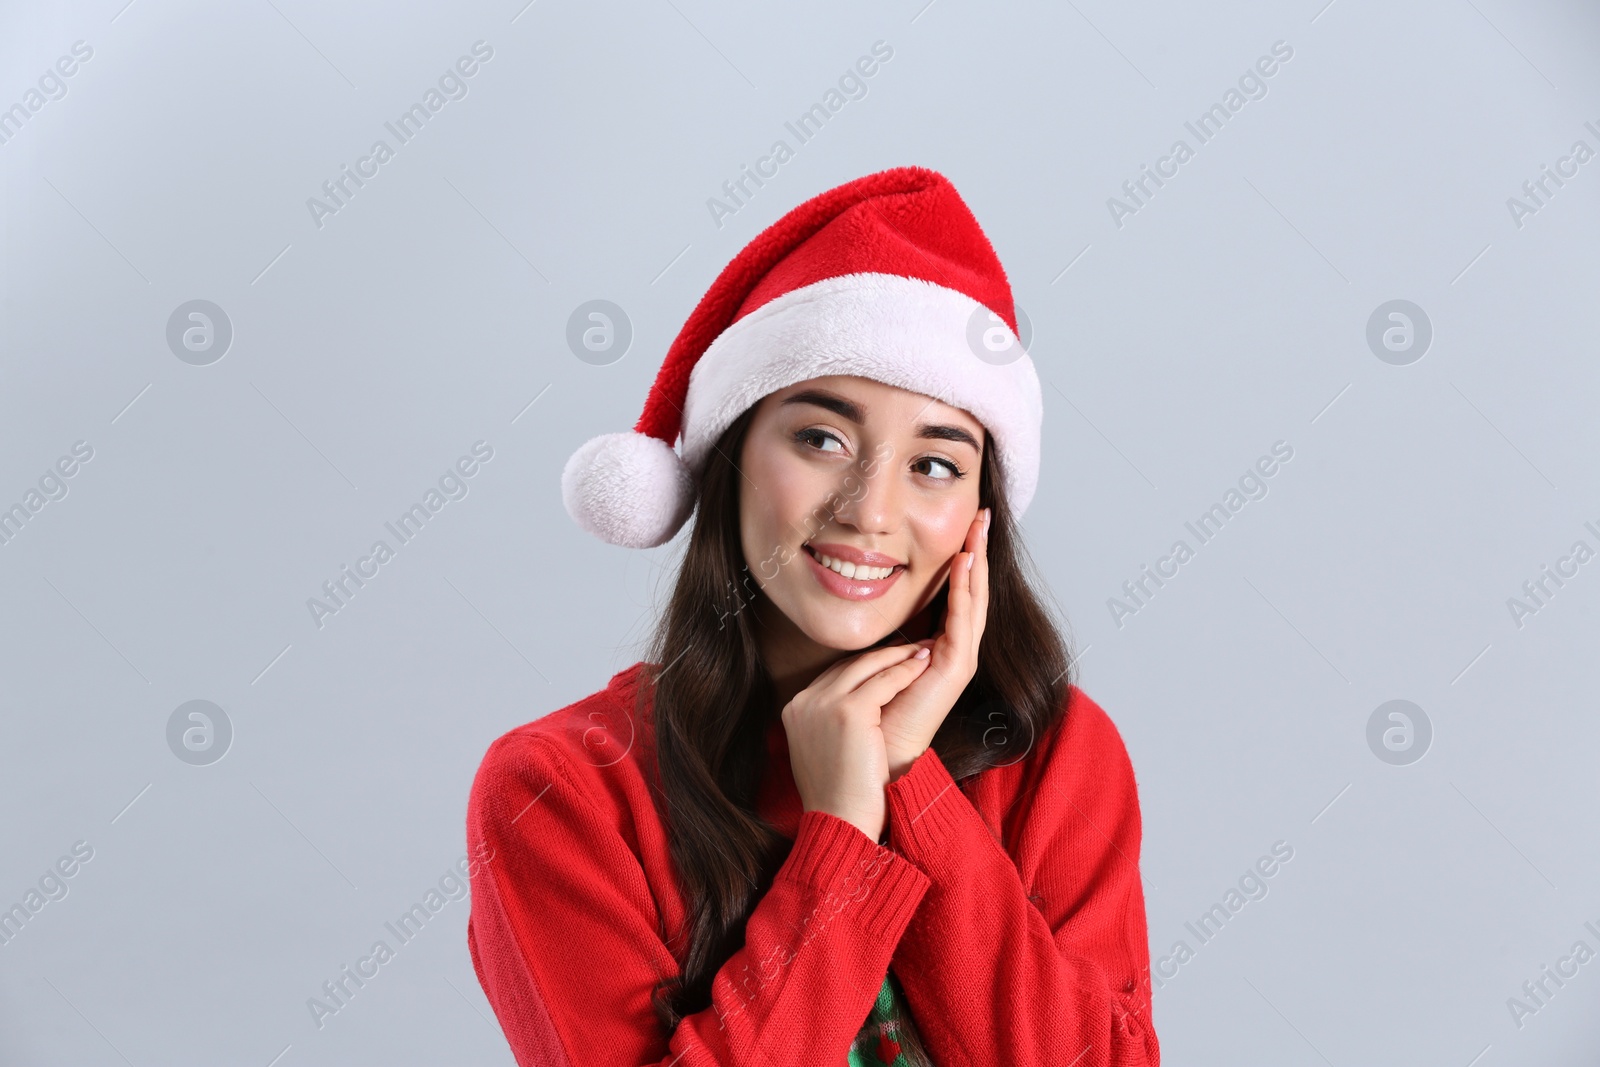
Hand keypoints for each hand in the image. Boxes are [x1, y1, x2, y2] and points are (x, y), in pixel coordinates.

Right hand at [782, 643, 932, 842]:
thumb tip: (853, 710)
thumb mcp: (821, 751)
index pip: (834, 676)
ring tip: (922, 652)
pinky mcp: (849, 711)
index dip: (865, 667)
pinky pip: (885, 680)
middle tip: (911, 649)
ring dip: (899, 657)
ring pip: (868, 666)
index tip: (889, 661)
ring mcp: (823, 704)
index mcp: (794, 710)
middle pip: (850, 665)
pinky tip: (923, 666)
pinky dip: (906, 671)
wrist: (840, 822)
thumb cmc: (839, 796)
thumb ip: (827, 723)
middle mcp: (804, 701)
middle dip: (883, 655)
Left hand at [879, 507, 990, 780]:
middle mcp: (952, 653)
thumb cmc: (866, 722)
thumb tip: (857, 612)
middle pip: (970, 592)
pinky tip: (966, 561)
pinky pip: (962, 620)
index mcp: (934, 649)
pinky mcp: (956, 670)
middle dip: (977, 552)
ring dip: (978, 563)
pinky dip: (965, 589)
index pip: (952, 595)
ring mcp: (958, 661)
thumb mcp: (869, 665)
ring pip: (973, 601)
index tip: (961, 525)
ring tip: (980, 529)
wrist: (873, 766)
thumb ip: (876, 642)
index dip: (958, 560)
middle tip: (982, 515)